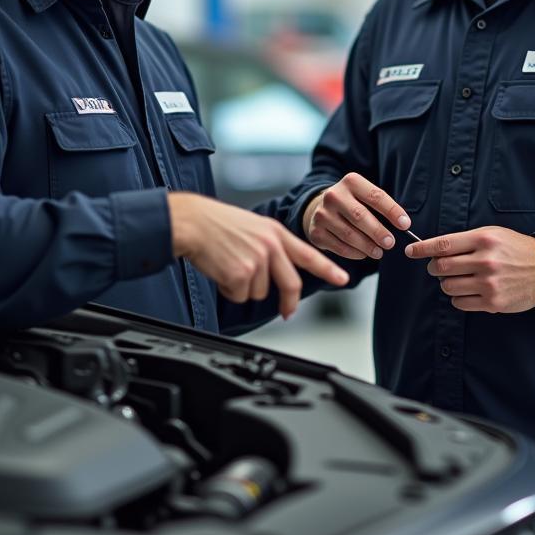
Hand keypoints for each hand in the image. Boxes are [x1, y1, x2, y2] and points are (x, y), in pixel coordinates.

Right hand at [168, 193, 348, 318]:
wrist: (192, 222)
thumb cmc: (217, 224)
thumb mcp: (253, 227)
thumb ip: (271, 246)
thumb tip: (279, 273)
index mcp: (275, 232)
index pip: (308, 254)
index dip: (327, 269)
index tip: (343, 279)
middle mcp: (270, 246)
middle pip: (291, 284)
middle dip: (289, 302)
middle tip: (288, 312)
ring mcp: (257, 260)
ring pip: (260, 293)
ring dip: (244, 288)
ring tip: (229, 266)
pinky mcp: (241, 274)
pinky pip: (240, 295)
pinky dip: (229, 289)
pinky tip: (220, 270)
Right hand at [302, 172, 411, 260]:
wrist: (319, 209)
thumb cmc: (351, 204)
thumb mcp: (364, 196)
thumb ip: (381, 207)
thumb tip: (403, 225)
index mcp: (350, 182)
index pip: (375, 196)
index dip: (392, 211)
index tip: (405, 224)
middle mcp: (333, 195)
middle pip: (360, 216)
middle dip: (378, 231)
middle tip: (391, 243)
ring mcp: (322, 214)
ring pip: (349, 234)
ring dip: (367, 246)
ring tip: (379, 252)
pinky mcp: (316, 232)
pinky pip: (339, 247)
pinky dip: (354, 253)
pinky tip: (363, 254)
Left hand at [406, 226, 534, 312]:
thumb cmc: (514, 249)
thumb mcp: (492, 234)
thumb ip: (465, 240)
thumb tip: (434, 248)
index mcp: (483, 240)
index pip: (443, 245)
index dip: (422, 249)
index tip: (410, 251)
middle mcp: (485, 261)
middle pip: (441, 267)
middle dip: (433, 268)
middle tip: (437, 268)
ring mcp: (489, 284)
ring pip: (448, 286)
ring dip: (446, 283)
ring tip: (457, 279)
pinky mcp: (493, 303)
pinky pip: (460, 303)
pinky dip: (458, 297)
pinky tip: (468, 291)